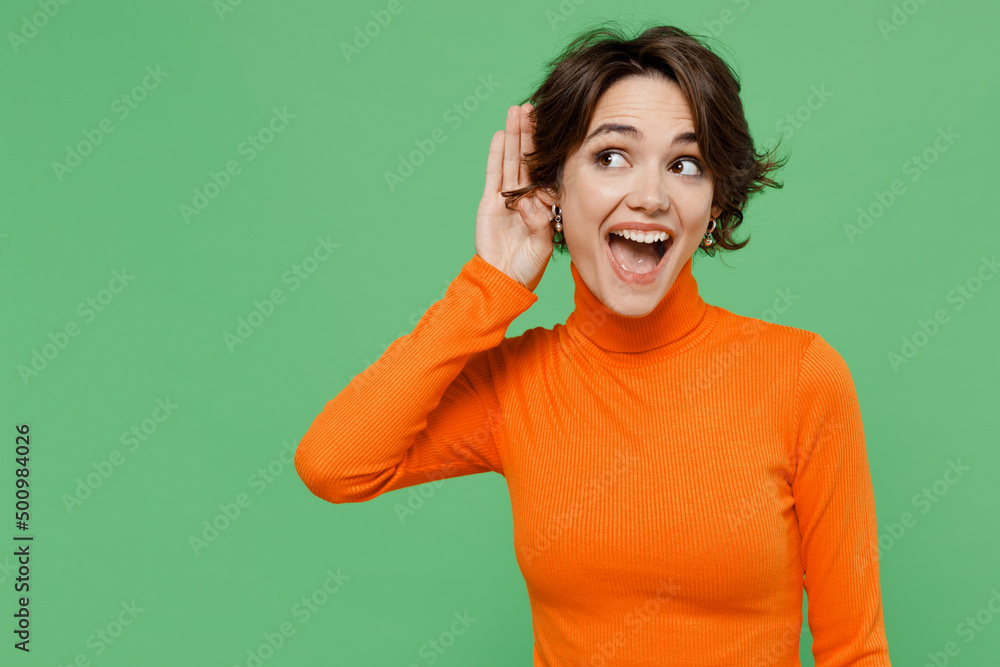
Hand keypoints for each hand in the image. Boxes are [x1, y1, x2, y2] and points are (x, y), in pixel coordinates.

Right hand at [475, 103, 554, 292]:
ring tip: (516, 111)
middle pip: (528, 159)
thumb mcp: (542, 245)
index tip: (555, 127)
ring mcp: (507, 198)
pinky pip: (494, 174)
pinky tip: (501, 135)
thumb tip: (529, 205)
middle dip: (530, 133)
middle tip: (532, 107)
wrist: (503, 280)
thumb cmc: (528, 267)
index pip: (546, 171)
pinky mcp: (490, 203)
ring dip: (514, 136)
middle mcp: (526, 196)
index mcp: (543, 204)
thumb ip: (539, 225)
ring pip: (512, 160)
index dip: (548, 150)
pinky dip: (497, 155)